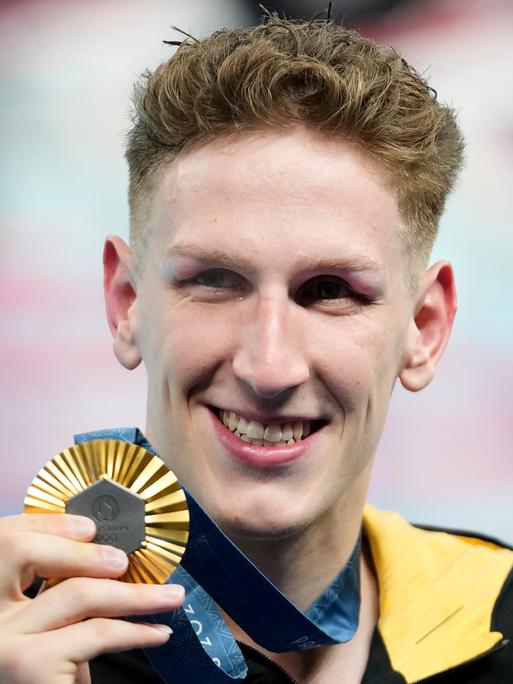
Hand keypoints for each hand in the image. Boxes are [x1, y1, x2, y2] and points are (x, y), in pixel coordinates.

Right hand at [0, 513, 184, 683]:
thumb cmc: (41, 678)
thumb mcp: (40, 636)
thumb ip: (57, 610)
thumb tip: (107, 571)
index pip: (11, 544)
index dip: (52, 527)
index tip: (91, 527)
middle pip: (43, 559)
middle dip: (93, 553)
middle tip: (137, 560)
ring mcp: (5, 639)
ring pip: (82, 595)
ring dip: (136, 595)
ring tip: (170, 598)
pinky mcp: (29, 662)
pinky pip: (97, 632)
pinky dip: (136, 630)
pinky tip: (157, 632)